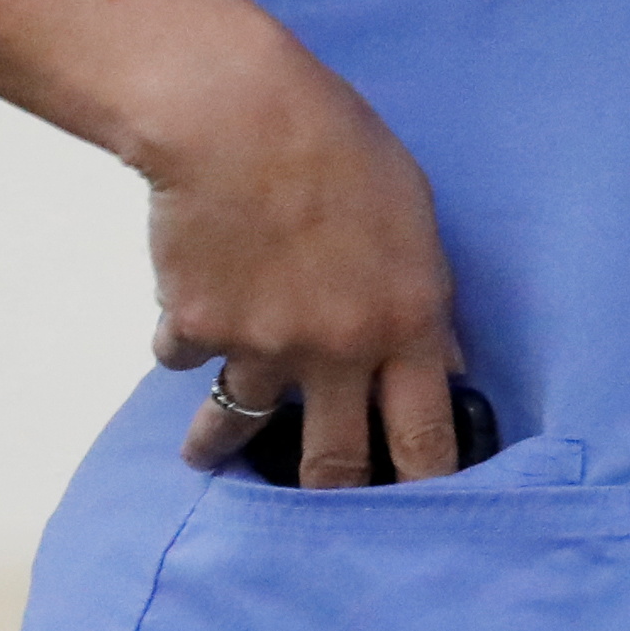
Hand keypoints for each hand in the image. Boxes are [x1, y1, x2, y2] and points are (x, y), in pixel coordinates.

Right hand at [136, 16, 470, 490]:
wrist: (234, 114)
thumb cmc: (336, 144)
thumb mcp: (414, 216)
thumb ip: (427, 297)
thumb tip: (446, 359)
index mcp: (404, 323)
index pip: (426, 439)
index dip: (426, 486)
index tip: (425, 516)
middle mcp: (334, 352)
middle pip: (334, 463)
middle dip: (328, 490)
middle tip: (321, 498)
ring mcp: (259, 347)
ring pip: (237, 425)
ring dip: (219, 445)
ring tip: (207, 457)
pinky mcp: (194, 325)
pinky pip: (183, 354)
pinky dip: (183, 339)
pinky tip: (185, 309)